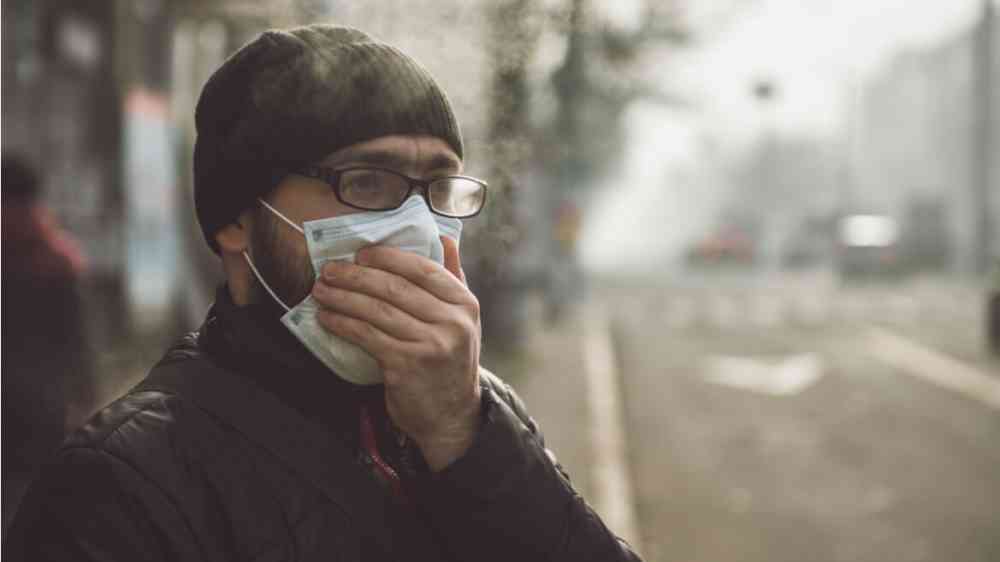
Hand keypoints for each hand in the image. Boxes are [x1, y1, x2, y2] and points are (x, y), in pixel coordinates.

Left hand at [312, 237, 481, 470]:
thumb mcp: (462, 320)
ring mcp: (429, 344)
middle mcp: (451, 322)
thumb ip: (453, 279)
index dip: (388, 258)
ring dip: (343, 297)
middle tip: (330, 270)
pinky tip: (327, 317)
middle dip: (356, 276)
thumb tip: (445, 237)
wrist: (452, 416)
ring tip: (321, 290)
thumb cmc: (450, 363)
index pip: (423, 269)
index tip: (361, 254)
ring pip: (377, 310)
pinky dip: (343, 323)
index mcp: (465, 304)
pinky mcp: (405, 366)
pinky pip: (366, 336)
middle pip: (394, 288)